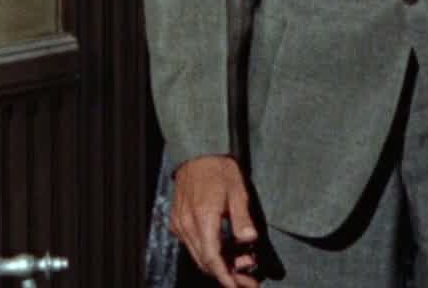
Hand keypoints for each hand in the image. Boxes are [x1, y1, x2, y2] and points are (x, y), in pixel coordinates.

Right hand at [171, 155, 260, 285]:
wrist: (197, 152)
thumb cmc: (219, 168)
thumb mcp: (238, 190)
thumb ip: (242, 217)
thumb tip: (249, 239)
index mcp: (203, 217)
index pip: (212, 258)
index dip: (225, 276)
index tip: (238, 287)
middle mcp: (187, 224)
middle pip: (204, 261)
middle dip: (226, 274)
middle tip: (247, 279)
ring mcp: (180, 223)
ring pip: (197, 255)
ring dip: (218, 264)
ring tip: (240, 263)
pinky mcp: (178, 220)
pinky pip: (192, 244)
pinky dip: (207, 252)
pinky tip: (224, 250)